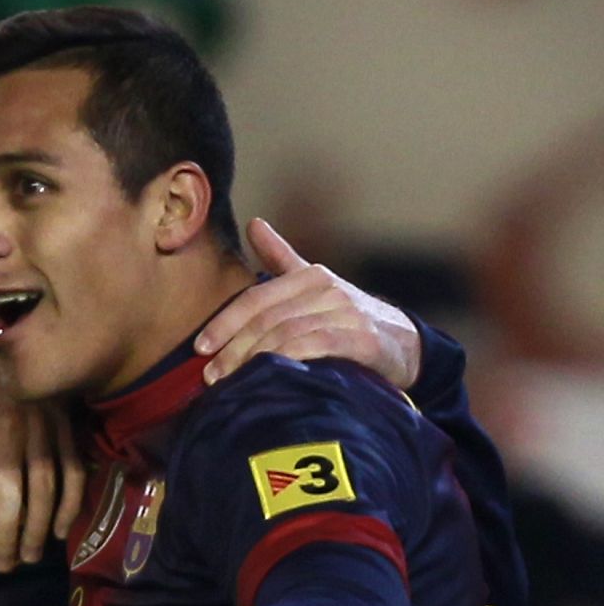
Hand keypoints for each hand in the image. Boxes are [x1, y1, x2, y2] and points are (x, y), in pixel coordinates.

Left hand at [0, 359, 83, 571]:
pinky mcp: (65, 432)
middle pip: (9, 493)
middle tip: (5, 565)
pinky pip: (72, 473)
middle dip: (7, 535)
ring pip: (44, 489)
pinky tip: (59, 531)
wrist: (10, 356)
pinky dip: (69, 505)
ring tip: (30, 556)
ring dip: (38, 528)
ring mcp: (40, 432)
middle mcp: (6, 435)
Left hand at [194, 218, 422, 388]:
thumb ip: (281, 258)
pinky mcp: (363, 339)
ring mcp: (347, 313)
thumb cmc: (347, 316)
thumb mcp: (313, 283)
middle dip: (233, 348)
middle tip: (210, 374)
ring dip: (254, 359)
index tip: (201, 347)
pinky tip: (271, 375)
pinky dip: (289, 359)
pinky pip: (317, 345)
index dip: (225, 322)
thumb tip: (254, 223)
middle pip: (267, 319)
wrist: (404, 344)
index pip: (256, 298)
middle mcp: (327, 289)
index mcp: (309, 276)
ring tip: (231, 382)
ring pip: (287, 333)